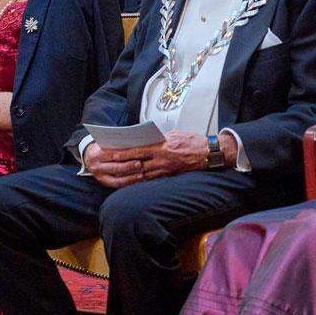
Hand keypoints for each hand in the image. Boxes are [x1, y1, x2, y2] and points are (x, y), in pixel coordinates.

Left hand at [83, 131, 226, 187]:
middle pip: (137, 163)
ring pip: (141, 174)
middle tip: (108, 164)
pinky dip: (139, 180)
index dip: (123, 152)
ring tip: (115, 173)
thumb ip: (158, 139)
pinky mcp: (168, 176)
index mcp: (163, 147)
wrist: (208, 154)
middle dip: (121, 164)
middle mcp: (163, 160)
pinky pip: (150, 179)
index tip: (111, 152)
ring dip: (127, 174)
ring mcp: (165, 170)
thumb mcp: (174, 134)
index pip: (138, 150)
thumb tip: (144, 140)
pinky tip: (130, 180)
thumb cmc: (192, 142)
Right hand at [83, 141, 146, 188]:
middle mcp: (96, 166)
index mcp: (96, 154)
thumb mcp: (105, 143)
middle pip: (115, 167)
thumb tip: (135, 143)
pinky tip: (138, 179)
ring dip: (132, 176)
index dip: (126, 154)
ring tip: (142, 173)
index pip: (113, 154)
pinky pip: (118, 184)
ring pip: (117, 178)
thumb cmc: (102, 148)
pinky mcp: (105, 182)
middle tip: (141, 164)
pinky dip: (129, 182)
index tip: (138, 152)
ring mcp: (100, 176)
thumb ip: (116, 144)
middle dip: (130, 166)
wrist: (88, 158)